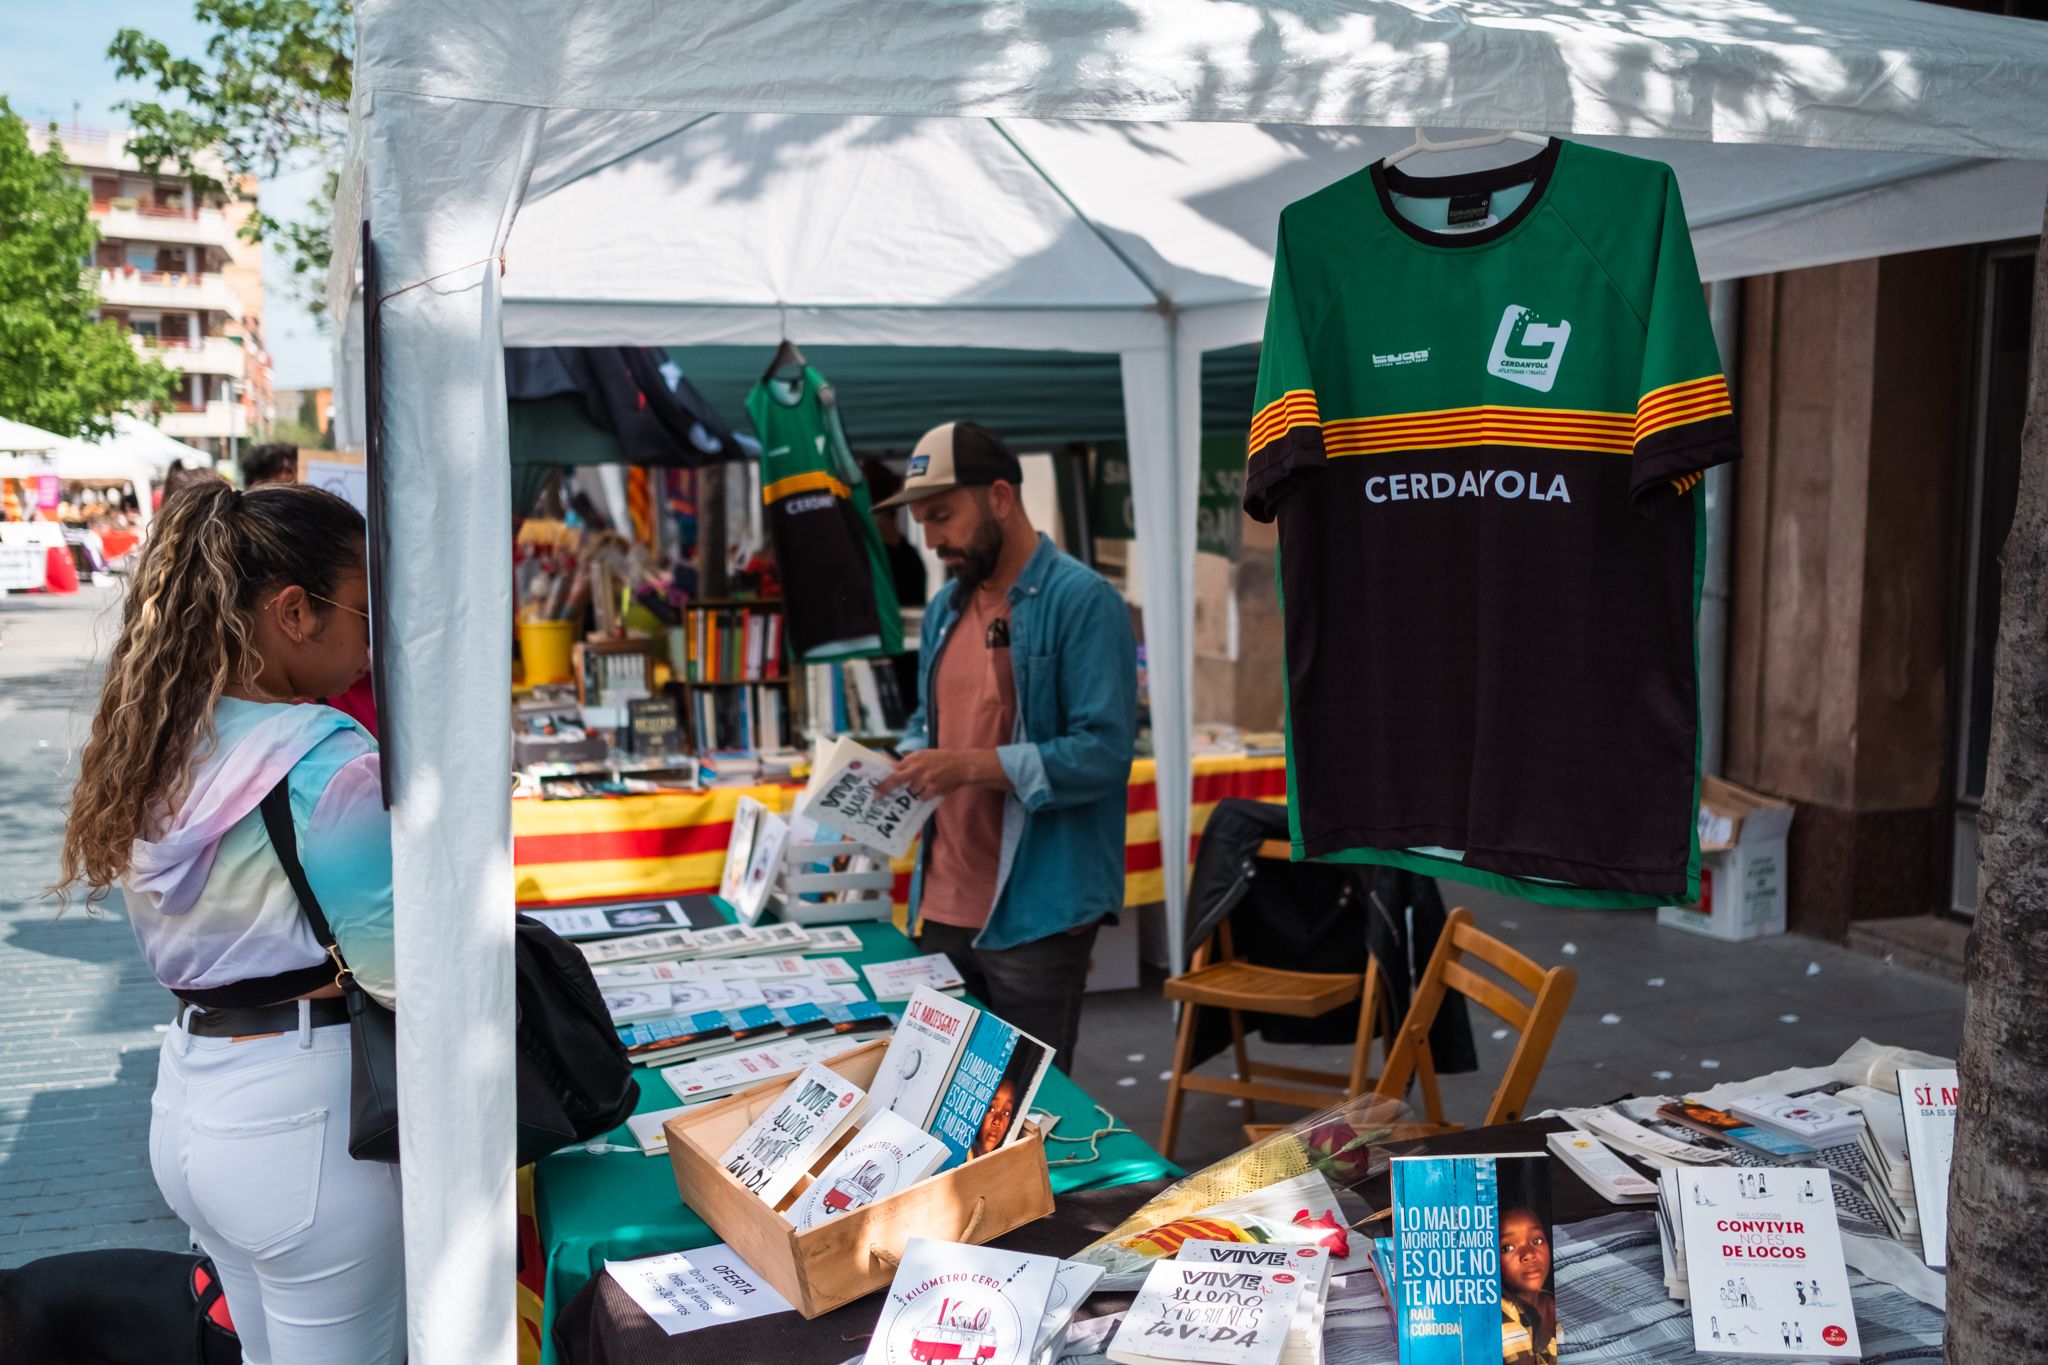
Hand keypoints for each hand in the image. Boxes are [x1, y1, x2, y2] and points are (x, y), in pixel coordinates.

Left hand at [876, 748, 1004, 799]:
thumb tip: (894, 769)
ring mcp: (926, 779)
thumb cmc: (942, 759)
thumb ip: (910, 761)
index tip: (876, 786)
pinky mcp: (934, 789)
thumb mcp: (925, 754)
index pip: (895, 768)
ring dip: (915, 791)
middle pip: (896, 780)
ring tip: (926, 784)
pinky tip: (933, 789)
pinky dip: (925, 796)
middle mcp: (919, 767)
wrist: (963, 765)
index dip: (884, 778)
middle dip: (885, 788)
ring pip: (911, 791)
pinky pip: (922, 797)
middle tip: (877, 795)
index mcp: (915, 758)